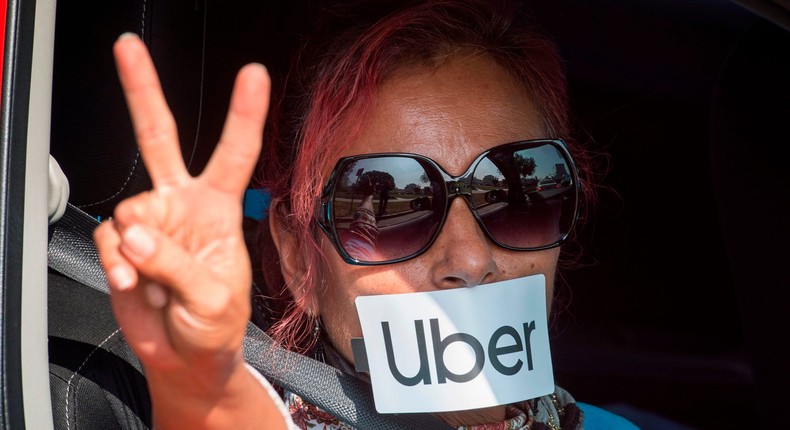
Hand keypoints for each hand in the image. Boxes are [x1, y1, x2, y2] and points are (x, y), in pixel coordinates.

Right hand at [94, 33, 269, 387]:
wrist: (186, 356)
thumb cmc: (216, 324)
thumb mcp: (214, 296)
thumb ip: (175, 262)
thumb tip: (134, 232)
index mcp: (220, 208)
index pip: (235, 152)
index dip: (243, 113)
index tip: (252, 74)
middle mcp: (182, 205)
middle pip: (159, 137)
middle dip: (143, 90)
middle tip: (128, 47)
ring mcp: (150, 223)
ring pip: (129, 209)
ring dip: (138, 249)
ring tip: (160, 282)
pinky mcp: (123, 245)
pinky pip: (110, 240)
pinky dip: (119, 265)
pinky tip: (137, 285)